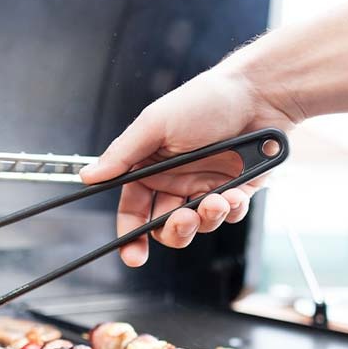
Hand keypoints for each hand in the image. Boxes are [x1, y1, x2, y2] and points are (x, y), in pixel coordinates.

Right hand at [79, 65, 298, 266]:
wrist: (258, 94)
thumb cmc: (205, 100)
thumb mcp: (155, 123)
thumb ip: (122, 154)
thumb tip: (89, 175)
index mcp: (152, 166)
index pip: (134, 208)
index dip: (131, 233)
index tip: (133, 253)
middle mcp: (178, 180)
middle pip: (165, 226)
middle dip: (173, 231)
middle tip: (182, 220)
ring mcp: (207, 186)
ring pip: (198, 226)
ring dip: (205, 219)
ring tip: (215, 200)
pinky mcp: (237, 191)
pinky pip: (230, 216)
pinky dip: (231, 210)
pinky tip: (235, 193)